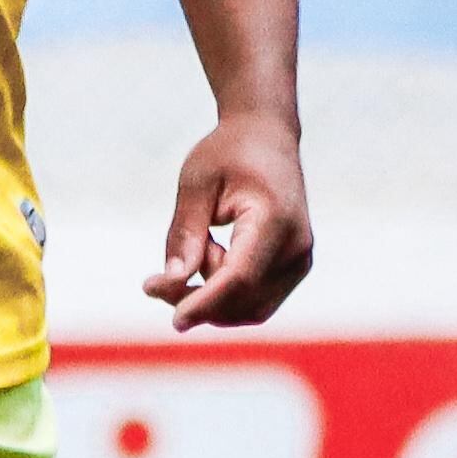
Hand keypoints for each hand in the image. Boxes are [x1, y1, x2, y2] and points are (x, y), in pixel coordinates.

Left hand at [149, 111, 312, 328]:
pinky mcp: (294, 267)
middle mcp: (296, 245)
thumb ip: (184, 234)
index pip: (240, 277)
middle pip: (244, 299)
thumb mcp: (195, 184)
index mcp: (274, 219)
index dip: (205, 302)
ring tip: (199, 247)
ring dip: (211, 298)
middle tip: (156, 280)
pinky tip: (212, 255)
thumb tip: (171, 283)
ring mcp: (300, 259)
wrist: (267, 137)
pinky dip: (225, 293)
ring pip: (252, 308)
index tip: (173, 320)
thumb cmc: (228, 154)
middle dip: (198, 302)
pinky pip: (257, 300)